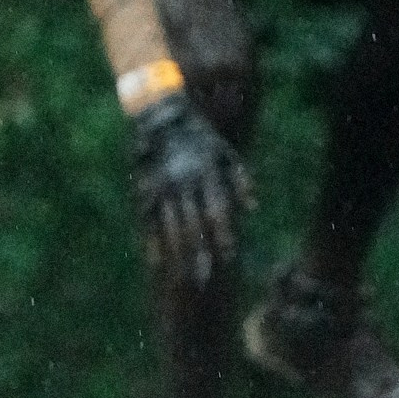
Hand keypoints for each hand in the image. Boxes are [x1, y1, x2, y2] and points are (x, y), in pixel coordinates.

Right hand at [130, 95, 249, 288]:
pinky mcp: (145, 192)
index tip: (228, 258)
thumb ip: (241, 180)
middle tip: (204, 281)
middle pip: (193, 226)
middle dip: (199, 254)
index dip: (223, 235)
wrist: (162, 116)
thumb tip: (254, 210)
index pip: (217, 211)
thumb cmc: (199, 137)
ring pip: (170, 229)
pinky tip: (157, 264)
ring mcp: (163, 190)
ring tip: (181, 279)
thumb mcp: (225, 152)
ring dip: (177, 256)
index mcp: (206, 173)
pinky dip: (152, 244)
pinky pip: (148, 224)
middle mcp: (184, 184)